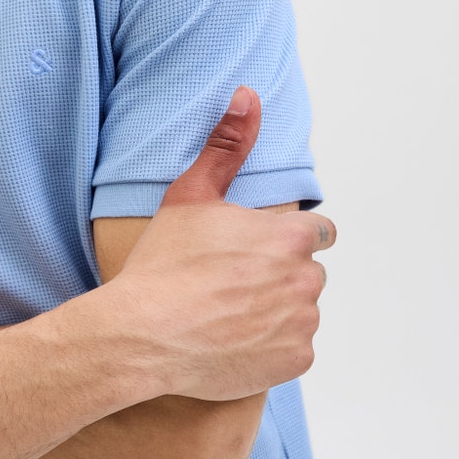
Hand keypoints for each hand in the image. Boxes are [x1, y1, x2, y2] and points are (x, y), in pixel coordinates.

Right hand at [96, 86, 335, 400]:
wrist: (142, 335)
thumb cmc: (163, 265)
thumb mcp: (190, 196)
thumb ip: (226, 146)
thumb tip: (248, 97)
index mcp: (291, 236)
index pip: (317, 233)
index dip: (285, 241)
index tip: (254, 253)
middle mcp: (306, 280)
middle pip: (307, 275)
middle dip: (279, 278)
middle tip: (230, 286)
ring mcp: (302, 324)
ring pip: (298, 313)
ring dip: (275, 314)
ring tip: (226, 316)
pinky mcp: (294, 362)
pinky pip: (291, 351)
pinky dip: (269, 350)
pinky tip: (231, 342)